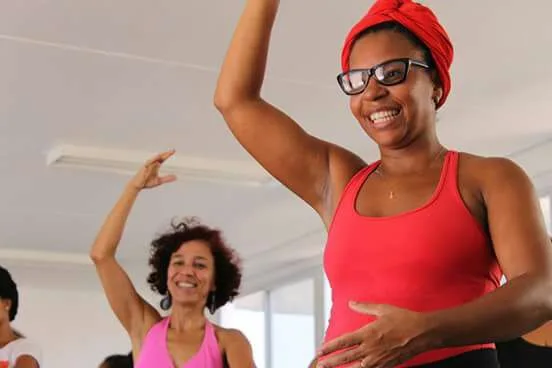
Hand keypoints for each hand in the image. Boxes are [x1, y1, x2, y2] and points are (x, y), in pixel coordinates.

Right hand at [129, 150, 176, 189]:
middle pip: (159, 157)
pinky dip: (152, 163)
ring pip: (153, 160)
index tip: (173, 150)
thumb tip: (176, 177)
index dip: (168, 155)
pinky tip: (157, 162)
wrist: (138, 185)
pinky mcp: (143, 169)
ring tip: (165, 154)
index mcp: (156, 166)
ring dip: (159, 157)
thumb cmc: (147, 182)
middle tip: (172, 151)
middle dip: (165, 154)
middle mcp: (152, 164)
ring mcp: (147, 166)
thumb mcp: (159, 181)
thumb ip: (167, 179)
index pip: (163, 159)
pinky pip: (148, 165)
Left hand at [316, 302, 430, 367]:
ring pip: (356, 367)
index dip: (330, 346)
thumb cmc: (404, 319)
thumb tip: (351, 303)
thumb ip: (364, 307)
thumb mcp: (383, 309)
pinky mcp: (387, 364)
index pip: (344, 341)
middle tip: (320, 364)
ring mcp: (379, 358)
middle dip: (331, 361)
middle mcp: (371, 348)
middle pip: (346, 357)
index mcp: (368, 333)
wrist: (423, 333)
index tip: (320, 349)